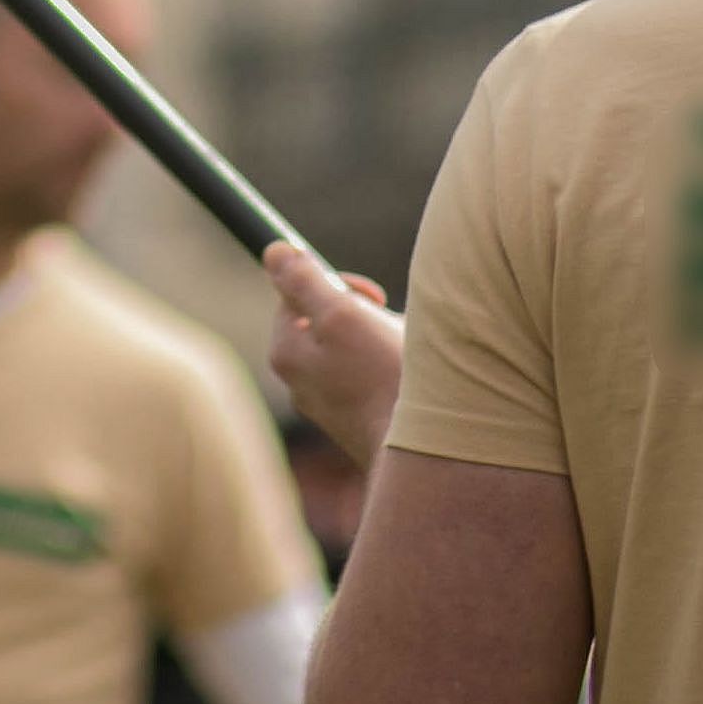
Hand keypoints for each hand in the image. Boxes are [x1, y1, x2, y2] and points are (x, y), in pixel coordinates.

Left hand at [264, 241, 402, 469]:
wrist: (428, 454)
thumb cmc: (384, 380)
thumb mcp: (341, 316)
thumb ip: (305, 281)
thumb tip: (274, 250)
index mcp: (287, 354)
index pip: (297, 296)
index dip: (337, 285)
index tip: (373, 296)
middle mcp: (301, 384)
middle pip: (326, 323)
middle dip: (363, 315)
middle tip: (393, 324)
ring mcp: (331, 407)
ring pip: (353, 351)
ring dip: (381, 340)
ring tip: (407, 357)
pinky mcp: (361, 423)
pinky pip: (371, 380)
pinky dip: (392, 370)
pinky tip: (414, 384)